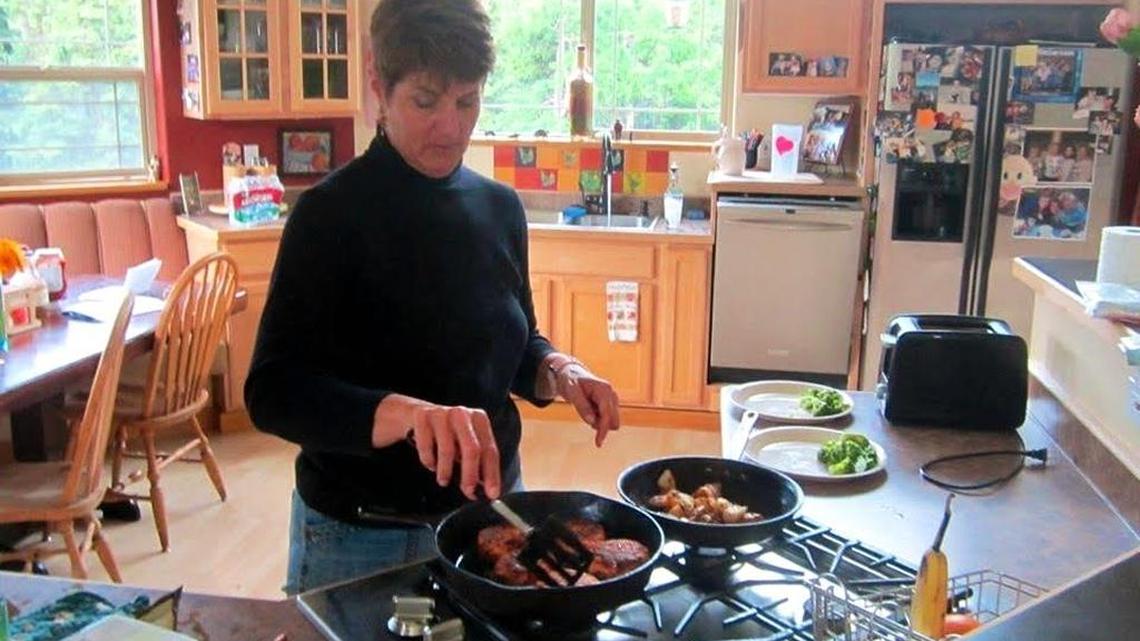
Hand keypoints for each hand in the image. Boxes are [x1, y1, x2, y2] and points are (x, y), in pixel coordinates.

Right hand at [373, 394, 500, 499]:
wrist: (418, 416)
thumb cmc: (447, 434)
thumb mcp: (465, 443)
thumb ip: (477, 463)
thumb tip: (485, 490)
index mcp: (479, 419)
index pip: (490, 450)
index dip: (492, 474)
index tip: (492, 494)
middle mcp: (463, 414)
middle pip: (472, 449)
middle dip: (470, 474)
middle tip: (468, 491)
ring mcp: (442, 414)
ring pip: (448, 450)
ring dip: (445, 471)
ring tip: (444, 480)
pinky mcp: (422, 417)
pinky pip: (426, 448)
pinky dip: (428, 461)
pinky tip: (431, 463)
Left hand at [556, 364, 619, 446]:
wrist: (573, 374)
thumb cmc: (571, 381)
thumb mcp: (572, 393)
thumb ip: (582, 407)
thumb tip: (592, 422)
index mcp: (604, 390)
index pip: (607, 415)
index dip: (603, 430)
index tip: (598, 443)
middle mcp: (612, 394)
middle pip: (613, 421)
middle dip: (599, 424)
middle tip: (585, 414)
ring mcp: (613, 399)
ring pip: (611, 421)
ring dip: (598, 421)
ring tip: (586, 408)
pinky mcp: (611, 404)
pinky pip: (607, 418)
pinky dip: (598, 418)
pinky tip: (590, 409)